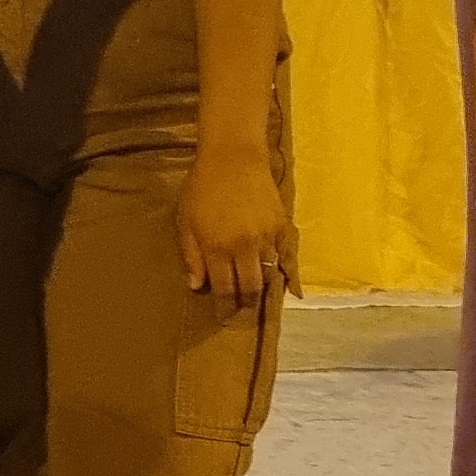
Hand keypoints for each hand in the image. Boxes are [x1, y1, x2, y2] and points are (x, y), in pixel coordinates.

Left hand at [176, 142, 295, 315]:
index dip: (226, 306)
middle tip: (242, 314)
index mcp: (218, 247)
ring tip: (258, 300)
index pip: (224, 288)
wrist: (234, 156)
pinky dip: (287, 271)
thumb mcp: (186, 220)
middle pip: (249, 286)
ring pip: (269, 274)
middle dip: (245, 304)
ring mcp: (267, 237)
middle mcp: (244, 247)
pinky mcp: (282, 225)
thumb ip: (192, 255)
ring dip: (263, 289)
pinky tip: (288, 285)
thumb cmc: (202, 187)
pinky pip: (287, 256)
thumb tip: (197, 286)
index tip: (225, 319)